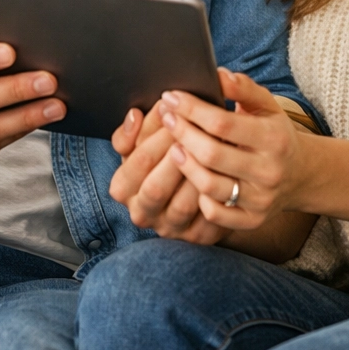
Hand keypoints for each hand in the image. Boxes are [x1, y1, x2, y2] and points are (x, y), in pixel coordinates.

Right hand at [108, 102, 226, 244]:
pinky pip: (207, 219)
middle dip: (176, 157)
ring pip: (183, 205)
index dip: (156, 136)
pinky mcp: (196, 236)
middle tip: (195, 133)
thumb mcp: (139, 142)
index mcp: (123, 188)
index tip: (173, 113)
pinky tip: (225, 172)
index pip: (138, 162)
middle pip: (156, 187)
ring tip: (212, 149)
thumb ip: (131, 130)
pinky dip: (215, 196)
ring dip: (197, 176)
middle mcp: (142, 212)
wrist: (186, 183)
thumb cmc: (159, 156)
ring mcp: (169, 228)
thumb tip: (134, 115)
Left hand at [160, 68, 305, 230]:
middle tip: (166, 117)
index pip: (222, 123)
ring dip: (185, 165)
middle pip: (211, 154)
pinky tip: (192, 178)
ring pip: (209, 186)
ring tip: (173, 146)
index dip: (191, 109)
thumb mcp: (267, 105)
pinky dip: (199, 198)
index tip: (171, 97)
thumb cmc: (275, 132)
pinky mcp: (252, 220)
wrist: (301, 174)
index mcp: (273, 138)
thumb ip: (243, 87)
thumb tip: (217, 74)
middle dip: (182, 132)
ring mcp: (260, 199)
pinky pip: (216, 215)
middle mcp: (268, 171)